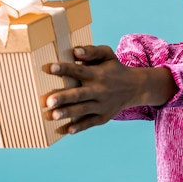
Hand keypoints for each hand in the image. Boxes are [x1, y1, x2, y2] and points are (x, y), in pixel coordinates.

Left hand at [45, 45, 176, 133]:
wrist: (135, 87)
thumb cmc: (114, 68)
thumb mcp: (107, 54)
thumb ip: (91, 51)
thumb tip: (75, 51)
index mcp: (96, 74)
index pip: (78, 71)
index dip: (64, 69)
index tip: (49, 68)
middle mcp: (99, 90)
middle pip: (79, 94)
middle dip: (63, 98)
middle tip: (48, 101)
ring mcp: (101, 105)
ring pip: (82, 110)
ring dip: (67, 113)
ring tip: (52, 116)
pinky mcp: (103, 117)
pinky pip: (89, 123)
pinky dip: (79, 127)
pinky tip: (66, 130)